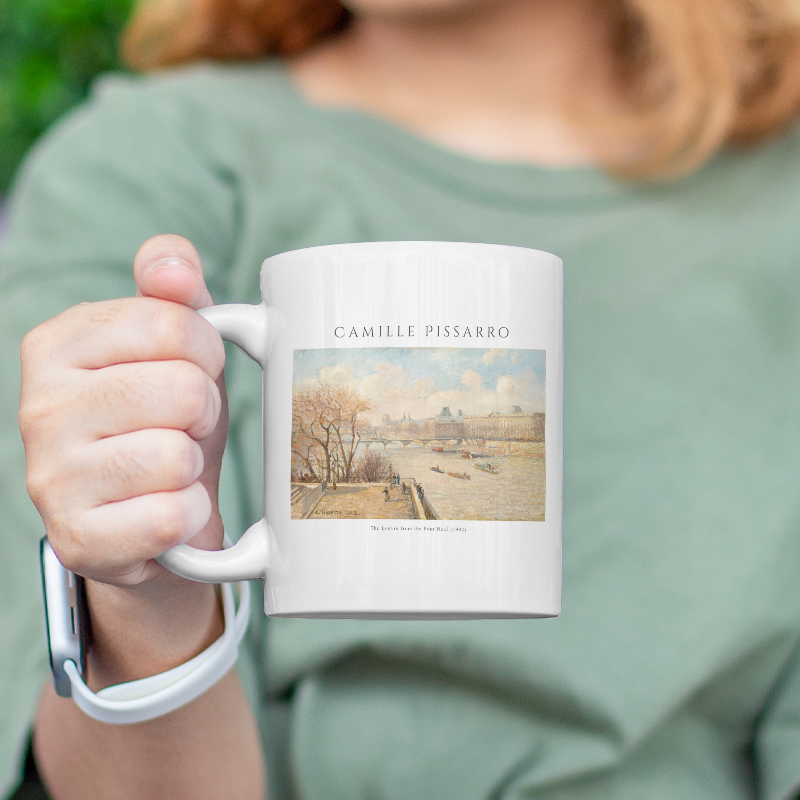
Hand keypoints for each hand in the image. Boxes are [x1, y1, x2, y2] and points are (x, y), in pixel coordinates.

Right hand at [20, 234, 226, 592]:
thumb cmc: (169, 419)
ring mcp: (50, 479)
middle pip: (182, 390)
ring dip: (194, 465)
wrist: (159, 514)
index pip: (172, 323)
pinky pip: (172, 517)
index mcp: (57, 344)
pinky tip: (169, 512)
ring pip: (176, 456)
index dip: (206, 353)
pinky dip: (189, 516)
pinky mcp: (78, 541)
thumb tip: (172, 263)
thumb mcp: (177, 347)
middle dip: (203, 411)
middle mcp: (39, 408)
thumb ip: (175, 292)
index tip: (192, 371)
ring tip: (173, 468)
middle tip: (184, 427)